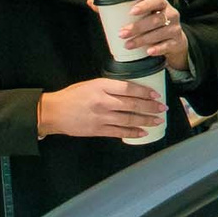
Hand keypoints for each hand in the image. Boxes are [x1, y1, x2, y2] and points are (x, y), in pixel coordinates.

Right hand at [38, 77, 163, 140]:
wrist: (54, 112)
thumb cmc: (73, 95)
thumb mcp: (91, 84)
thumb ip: (110, 87)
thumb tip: (132, 90)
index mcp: (101, 87)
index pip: (129, 89)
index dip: (145, 92)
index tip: (156, 95)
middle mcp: (103, 102)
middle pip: (132, 105)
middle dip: (150, 107)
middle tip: (162, 108)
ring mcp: (101, 117)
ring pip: (129, 119)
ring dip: (146, 120)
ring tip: (158, 120)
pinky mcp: (98, 130)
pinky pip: (119, 132)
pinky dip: (133, 132)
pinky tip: (143, 132)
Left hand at [97, 0, 189, 69]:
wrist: (174, 41)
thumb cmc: (152, 24)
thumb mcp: (140, 15)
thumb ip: (116, 9)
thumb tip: (91, 2)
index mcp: (161, 5)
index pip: (156, 1)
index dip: (145, 5)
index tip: (131, 11)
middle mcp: (171, 15)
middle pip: (156, 19)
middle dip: (138, 27)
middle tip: (122, 33)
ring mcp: (175, 29)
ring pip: (160, 33)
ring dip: (143, 39)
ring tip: (128, 45)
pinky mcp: (176, 43)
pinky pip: (167, 46)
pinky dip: (157, 49)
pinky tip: (148, 51)